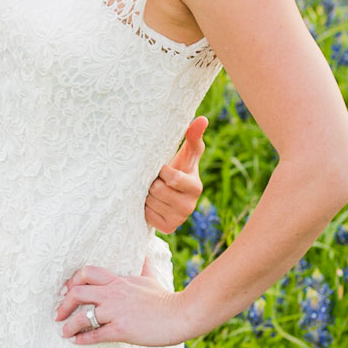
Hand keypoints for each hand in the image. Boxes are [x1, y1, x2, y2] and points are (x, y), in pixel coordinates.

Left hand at [55, 264, 190, 347]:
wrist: (181, 314)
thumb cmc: (165, 298)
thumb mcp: (150, 277)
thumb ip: (142, 266)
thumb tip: (145, 252)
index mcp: (118, 280)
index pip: (86, 273)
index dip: (72, 281)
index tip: (66, 291)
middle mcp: (113, 294)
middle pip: (77, 293)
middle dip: (63, 304)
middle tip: (58, 313)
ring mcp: (116, 312)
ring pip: (82, 316)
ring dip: (69, 325)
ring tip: (63, 331)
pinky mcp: (122, 330)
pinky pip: (95, 334)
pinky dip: (82, 339)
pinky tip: (76, 342)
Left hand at [143, 116, 206, 233]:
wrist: (168, 194)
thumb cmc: (177, 168)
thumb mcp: (185, 154)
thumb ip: (193, 137)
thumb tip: (202, 119)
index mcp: (195, 186)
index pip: (172, 178)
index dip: (162, 172)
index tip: (160, 168)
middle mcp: (190, 206)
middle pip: (157, 191)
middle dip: (151, 183)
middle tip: (155, 181)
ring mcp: (179, 219)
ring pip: (150, 203)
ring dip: (146, 195)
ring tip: (153, 191)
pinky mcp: (168, 228)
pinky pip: (147, 216)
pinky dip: (145, 208)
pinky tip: (151, 203)